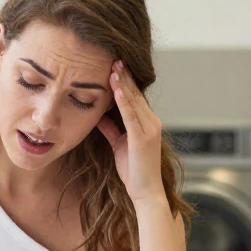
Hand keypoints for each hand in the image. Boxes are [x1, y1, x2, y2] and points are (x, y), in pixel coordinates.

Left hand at [95, 60, 167, 205]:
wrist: (145, 192)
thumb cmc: (133, 170)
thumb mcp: (119, 145)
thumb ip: (111, 129)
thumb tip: (99, 115)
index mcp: (146, 123)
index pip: (134, 97)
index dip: (124, 81)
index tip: (114, 66)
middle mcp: (151, 122)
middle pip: (135, 94)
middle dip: (124, 77)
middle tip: (115, 58)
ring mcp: (149, 129)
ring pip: (134, 101)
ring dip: (123, 83)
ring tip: (114, 67)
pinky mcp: (143, 138)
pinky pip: (131, 115)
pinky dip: (124, 101)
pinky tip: (116, 88)